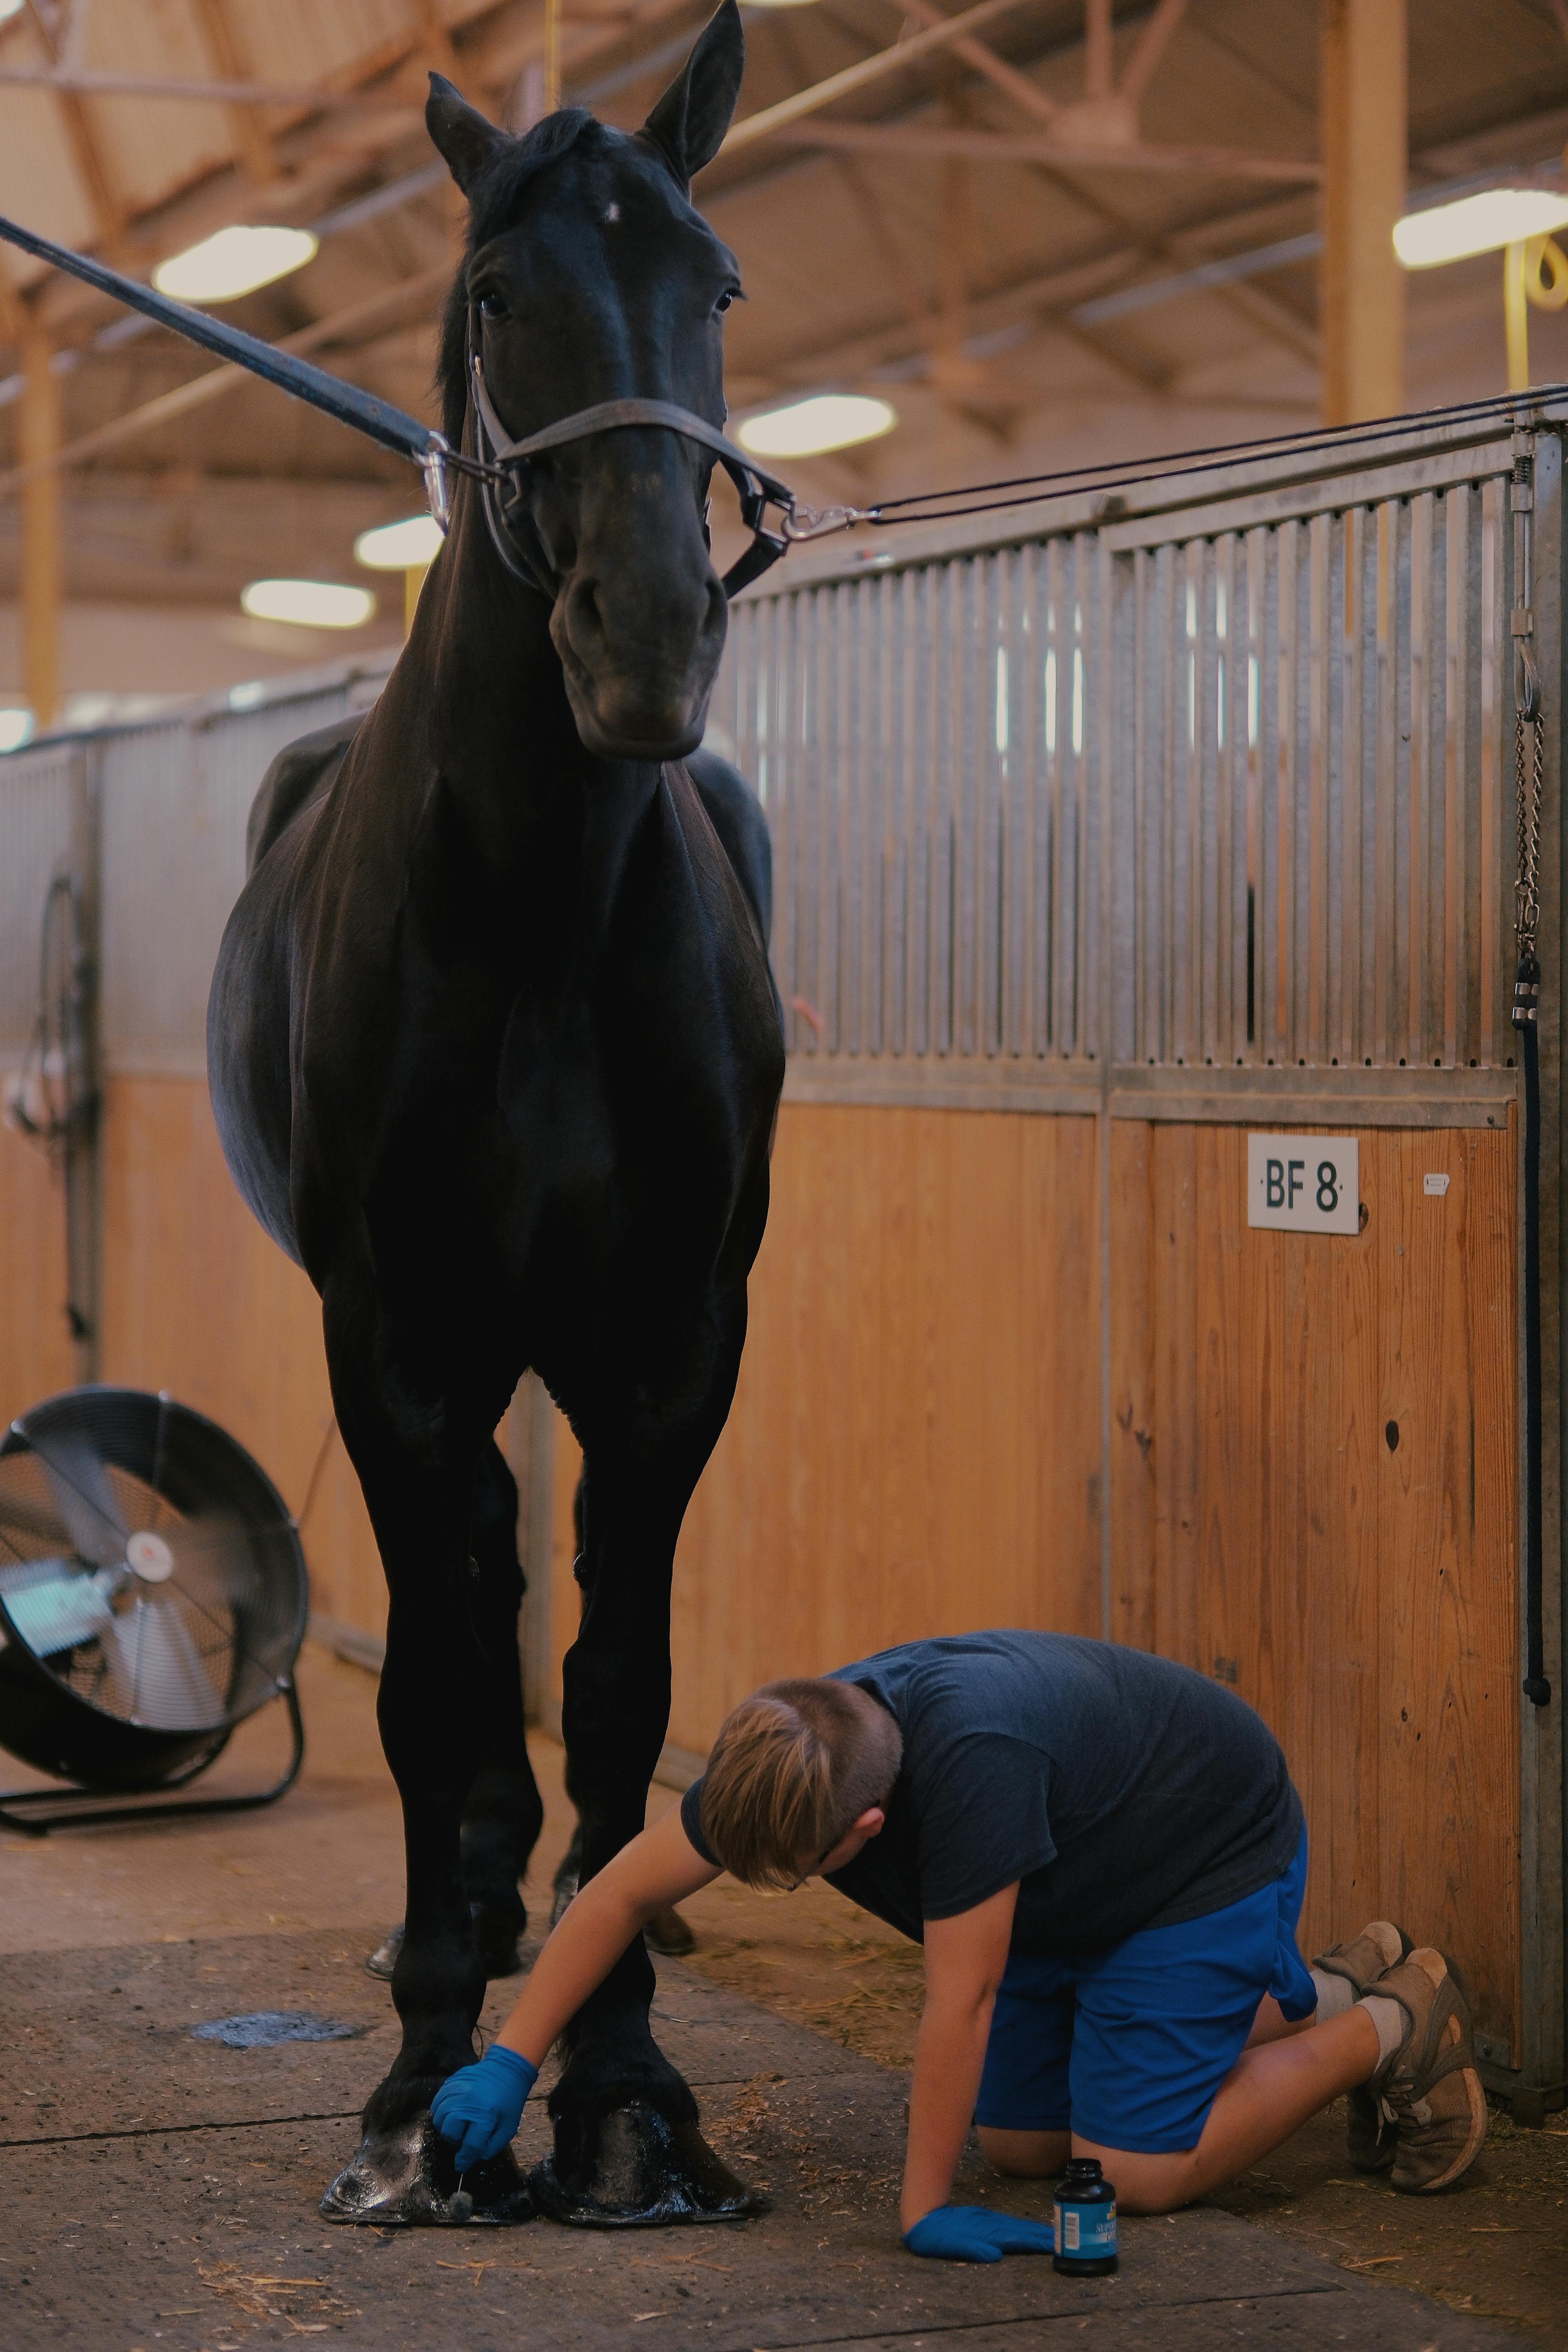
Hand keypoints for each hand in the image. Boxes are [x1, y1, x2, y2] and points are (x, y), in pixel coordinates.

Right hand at [430, 2044, 537, 2171]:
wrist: (507, 2068)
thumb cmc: (509, 2100)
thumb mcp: (508, 2127)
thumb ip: (491, 2147)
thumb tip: (472, 2158)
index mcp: (485, 2116)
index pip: (469, 2146)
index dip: (464, 2160)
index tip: (461, 2165)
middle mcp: (467, 2103)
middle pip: (449, 2132)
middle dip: (455, 2140)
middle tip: (465, 2136)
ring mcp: (456, 2090)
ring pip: (438, 2118)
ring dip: (447, 2126)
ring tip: (458, 2124)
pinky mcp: (450, 2081)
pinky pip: (436, 2103)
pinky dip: (440, 2111)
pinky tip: (451, 2112)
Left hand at [903, 2204, 1055, 2261]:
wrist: (923, 2217)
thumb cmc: (937, 2237)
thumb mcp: (952, 2246)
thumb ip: (974, 2249)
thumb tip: (995, 2255)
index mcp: (986, 2234)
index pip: (1016, 2239)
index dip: (1034, 2243)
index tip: (1053, 2245)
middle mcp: (989, 2225)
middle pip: (1020, 2231)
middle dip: (1040, 2235)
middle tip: (1060, 2239)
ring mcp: (986, 2221)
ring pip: (1014, 2226)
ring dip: (1032, 2231)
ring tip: (1049, 2235)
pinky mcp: (982, 2219)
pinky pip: (1007, 2224)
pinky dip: (1020, 2227)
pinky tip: (1025, 2230)